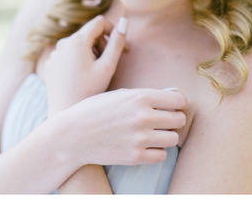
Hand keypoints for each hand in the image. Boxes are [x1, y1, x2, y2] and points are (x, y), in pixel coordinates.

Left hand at [37, 15, 126, 116]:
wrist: (64, 112)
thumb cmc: (88, 91)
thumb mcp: (107, 67)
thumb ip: (117, 43)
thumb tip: (124, 21)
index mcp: (76, 40)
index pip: (100, 22)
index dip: (113, 31)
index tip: (121, 48)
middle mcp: (62, 43)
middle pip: (89, 33)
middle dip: (102, 44)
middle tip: (109, 64)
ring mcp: (55, 53)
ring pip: (79, 45)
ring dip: (91, 53)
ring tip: (95, 73)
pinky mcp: (51, 63)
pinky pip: (68, 55)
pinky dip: (79, 61)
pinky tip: (82, 78)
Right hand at [52, 88, 187, 166]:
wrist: (73, 135)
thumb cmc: (93, 111)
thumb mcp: (117, 95)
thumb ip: (143, 96)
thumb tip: (172, 99)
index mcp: (139, 97)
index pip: (179, 100)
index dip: (176, 103)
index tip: (171, 107)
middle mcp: (143, 117)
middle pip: (179, 120)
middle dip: (172, 119)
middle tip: (161, 121)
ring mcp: (141, 138)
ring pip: (173, 138)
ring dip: (165, 136)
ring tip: (151, 133)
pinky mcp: (137, 156)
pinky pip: (162, 155)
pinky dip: (156, 151)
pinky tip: (143, 145)